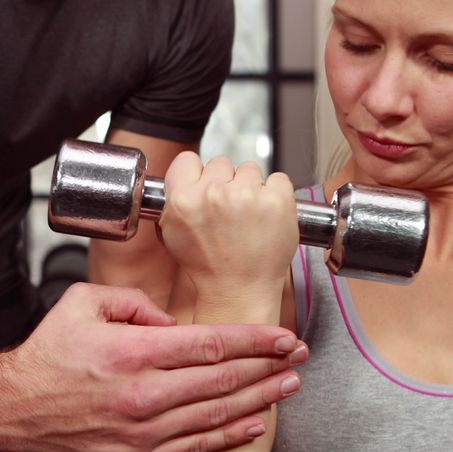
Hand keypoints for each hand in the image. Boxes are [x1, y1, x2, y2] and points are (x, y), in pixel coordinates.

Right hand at [0, 283, 304, 451]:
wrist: (14, 408)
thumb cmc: (48, 355)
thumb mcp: (85, 303)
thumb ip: (135, 301)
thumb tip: (173, 320)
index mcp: (133, 351)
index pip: (210, 344)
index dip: (254, 340)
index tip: (282, 336)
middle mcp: (142, 394)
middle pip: (223, 381)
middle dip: (267, 367)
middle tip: (297, 357)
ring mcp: (141, 431)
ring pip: (215, 416)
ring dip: (259, 400)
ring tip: (287, 387)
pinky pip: (193, 448)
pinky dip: (228, 438)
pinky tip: (253, 425)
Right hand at [158, 153, 298, 303]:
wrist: (239, 291)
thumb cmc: (209, 266)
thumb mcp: (174, 234)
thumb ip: (177, 200)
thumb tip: (188, 177)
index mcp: (184, 200)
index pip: (188, 160)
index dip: (198, 173)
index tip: (205, 185)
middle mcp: (214, 194)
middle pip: (221, 163)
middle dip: (227, 181)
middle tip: (230, 208)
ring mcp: (247, 196)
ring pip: (250, 169)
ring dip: (252, 187)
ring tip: (249, 215)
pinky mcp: (277, 201)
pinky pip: (278, 179)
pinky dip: (276, 193)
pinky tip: (267, 214)